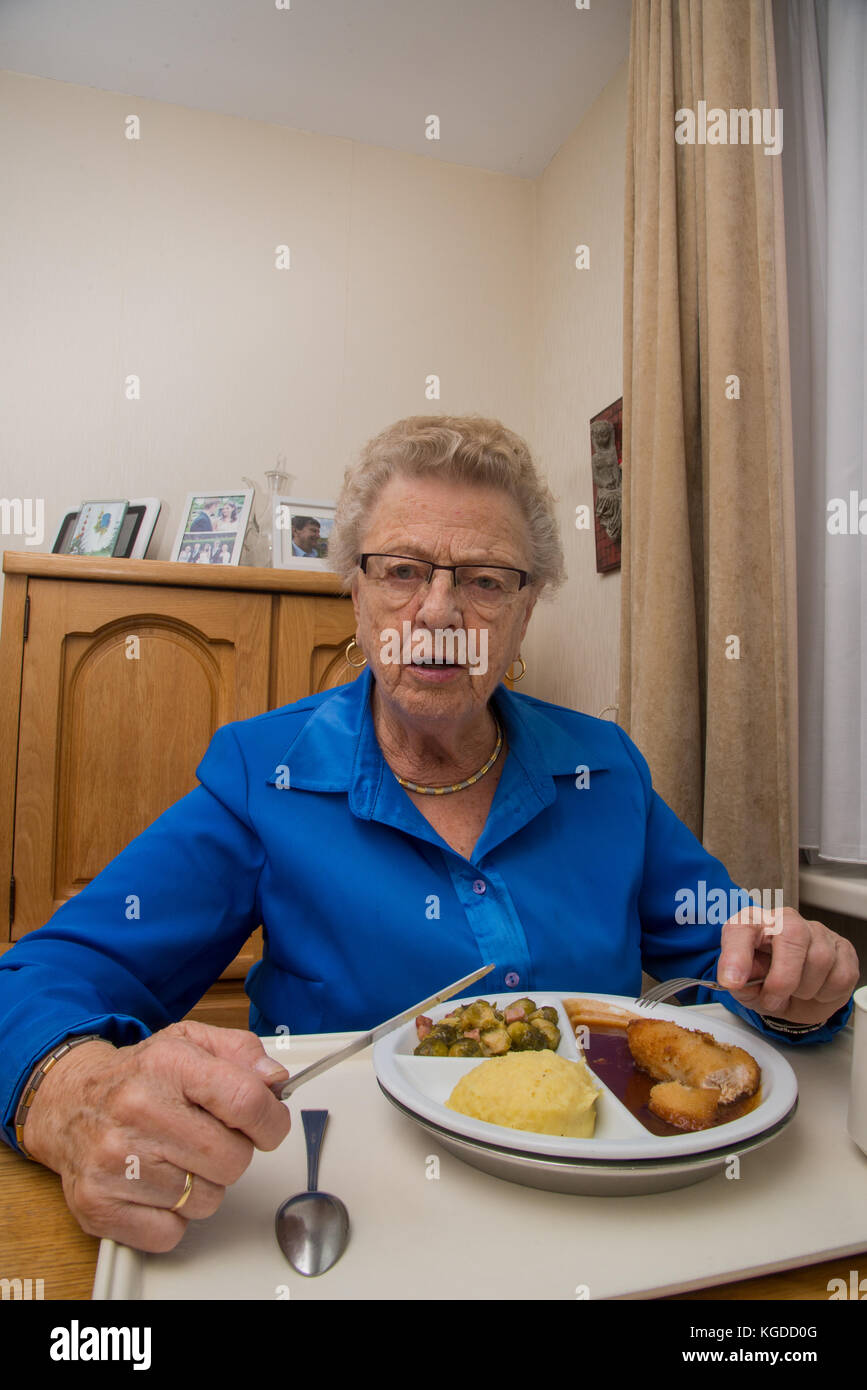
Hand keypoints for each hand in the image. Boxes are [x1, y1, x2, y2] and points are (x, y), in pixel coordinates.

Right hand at [23, 1020, 290, 1252]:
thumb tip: (275, 1081)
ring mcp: (115, 1160)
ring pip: (206, 1200)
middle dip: (233, 1153)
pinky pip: (171, 1231)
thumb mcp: (191, 1042)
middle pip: (233, 1159)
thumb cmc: (139, 1076)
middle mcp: (138, 1109)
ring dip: (201, 1185)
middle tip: (208, 1139)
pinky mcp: (98, 1203)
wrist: (69, 1102)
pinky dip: (171, 1216)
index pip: (246, 1101)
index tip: (269, 1126)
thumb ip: (241, 1053)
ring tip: (175, 1157)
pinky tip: (155, 1185)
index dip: (271, 1121)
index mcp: (169, 1064)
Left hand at [717, 905, 859, 1025]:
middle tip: (772, 999)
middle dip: (782, 978)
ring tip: (795, 992)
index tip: (732, 981)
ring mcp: (817, 932)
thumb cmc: (767, 983)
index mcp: (754, 925)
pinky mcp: (843, 948)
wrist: (797, 995)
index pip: (743, 927)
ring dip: (804, 989)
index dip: (736, 954)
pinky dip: (826, 993)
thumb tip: (735, 980)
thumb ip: (739, 985)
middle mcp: (786, 921)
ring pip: (819, 958)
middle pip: (792, 935)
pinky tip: (815, 989)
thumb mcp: (746, 989)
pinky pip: (840, 975)